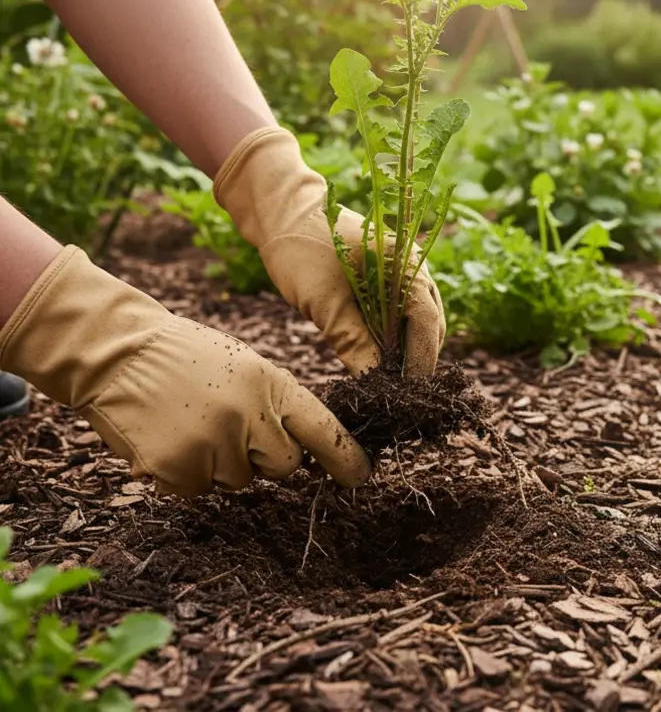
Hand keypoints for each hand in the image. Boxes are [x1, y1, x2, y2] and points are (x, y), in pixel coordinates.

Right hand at [0, 246, 369, 496]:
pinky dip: (186, 473)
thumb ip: (278, 405)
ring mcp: (212, 446)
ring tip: (192, 423)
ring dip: (221, 464)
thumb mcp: (247, 367)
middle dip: (267, 458)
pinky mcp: (176, 469)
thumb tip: (308, 450)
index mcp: (272, 387)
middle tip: (233, 428)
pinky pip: (197, 489)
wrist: (117, 352)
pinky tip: (170, 437)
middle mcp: (248, 419)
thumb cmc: (188, 358)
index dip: (347, 459)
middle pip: (285, 467)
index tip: (361, 477)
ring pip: (238, 481)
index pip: (325, 432)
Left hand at [213, 127, 445, 375]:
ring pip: (419, 320)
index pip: (426, 321)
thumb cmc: (300, 249)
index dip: (422, 361)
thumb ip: (353, 344)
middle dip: (420, 360)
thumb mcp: (324, 303)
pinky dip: (396, 337)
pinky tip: (383, 358)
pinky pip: (403, 312)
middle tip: (403, 395)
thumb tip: (373, 386)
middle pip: (430, 323)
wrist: (280, 211)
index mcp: (405, 265)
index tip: (412, 393)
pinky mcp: (390, 276)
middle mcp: (414, 267)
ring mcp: (404, 270)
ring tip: (394, 382)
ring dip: (409, 350)